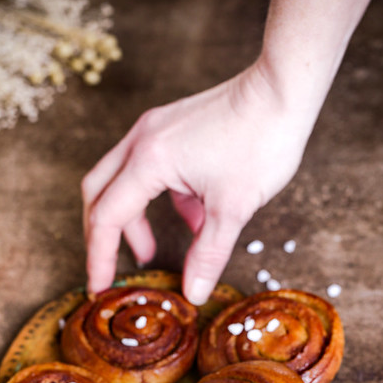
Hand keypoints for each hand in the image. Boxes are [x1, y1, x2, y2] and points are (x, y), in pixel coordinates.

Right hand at [82, 61, 315, 304]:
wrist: (285, 89)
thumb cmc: (262, 139)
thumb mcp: (233, 208)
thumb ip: (208, 255)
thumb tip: (192, 293)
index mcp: (149, 160)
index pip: (106, 217)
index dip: (99, 257)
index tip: (98, 287)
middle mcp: (142, 140)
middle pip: (98, 195)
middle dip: (101, 236)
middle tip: (109, 269)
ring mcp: (154, 130)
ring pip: (121, 181)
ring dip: (130, 218)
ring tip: (149, 250)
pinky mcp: (170, 127)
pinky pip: (147, 168)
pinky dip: (157, 198)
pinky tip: (190, 218)